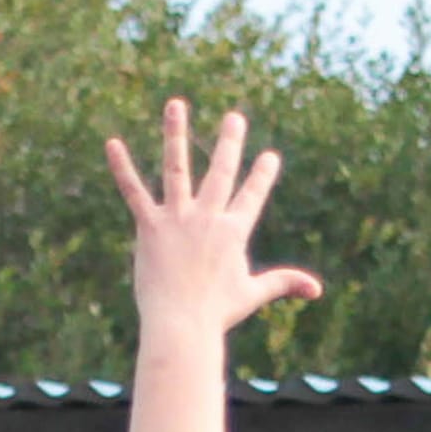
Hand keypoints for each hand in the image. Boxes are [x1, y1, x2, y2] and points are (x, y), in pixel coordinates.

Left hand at [106, 100, 321, 342]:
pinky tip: (113, 144)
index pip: (252, 196)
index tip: (269, 156)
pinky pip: (134, 192)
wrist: (182, 327)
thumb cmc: (216, 314)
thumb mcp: (253, 294)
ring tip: (176, 104)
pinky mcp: (150, 227)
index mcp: (233, 232)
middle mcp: (208, 218)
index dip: (262, 176)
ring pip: (177, 167)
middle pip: (221, 172)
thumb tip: (317, 289)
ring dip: (177, 133)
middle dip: (230, 142)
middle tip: (235, 117)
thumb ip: (283, 283)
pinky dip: (123, 168)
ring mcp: (178, 219)